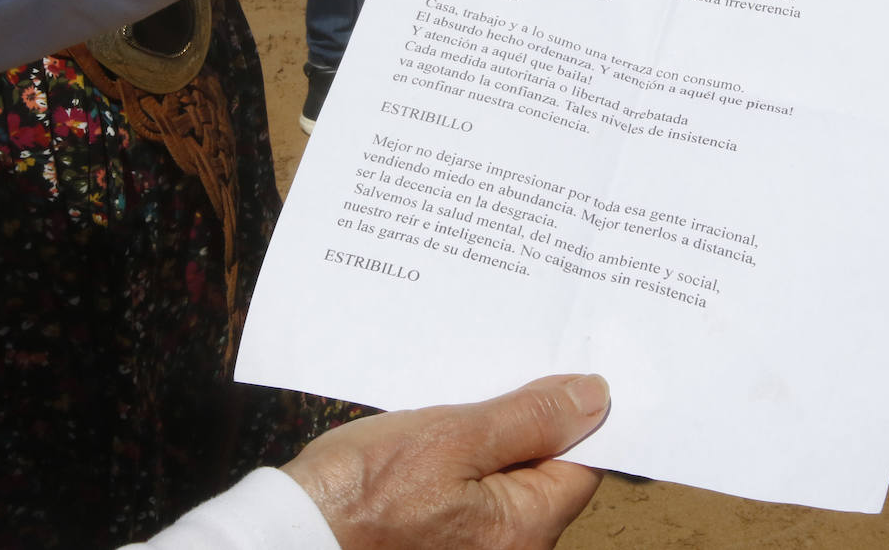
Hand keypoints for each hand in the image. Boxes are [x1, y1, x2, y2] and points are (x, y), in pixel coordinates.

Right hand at [282, 374, 608, 548]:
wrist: (291, 535)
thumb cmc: (364, 491)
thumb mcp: (452, 436)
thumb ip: (529, 419)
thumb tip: (596, 396)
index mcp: (526, 528)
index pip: (583, 461)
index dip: (579, 409)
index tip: (567, 361)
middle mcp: (511, 547)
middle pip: (547, 467)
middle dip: (532, 415)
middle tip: (513, 357)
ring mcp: (475, 545)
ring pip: (507, 473)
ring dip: (495, 429)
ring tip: (472, 383)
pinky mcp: (442, 536)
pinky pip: (474, 486)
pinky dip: (467, 451)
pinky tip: (445, 418)